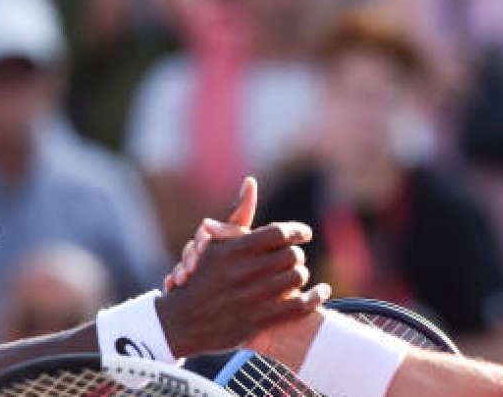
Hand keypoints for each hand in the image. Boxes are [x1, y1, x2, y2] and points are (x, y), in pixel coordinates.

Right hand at [156, 177, 330, 355]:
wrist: (180, 322)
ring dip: (302, 276)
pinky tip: (321, 292)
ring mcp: (250, 299)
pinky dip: (315, 298)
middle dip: (296, 255)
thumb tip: (251, 181)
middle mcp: (242, 273)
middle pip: (290, 256)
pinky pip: (298, 308)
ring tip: (301, 275)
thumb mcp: (213, 244)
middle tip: (297, 256)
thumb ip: (237, 215)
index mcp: (233, 250)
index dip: (296, 231)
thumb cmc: (199, 277)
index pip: (277, 233)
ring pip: (295, 279)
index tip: (305, 233)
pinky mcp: (257, 322)